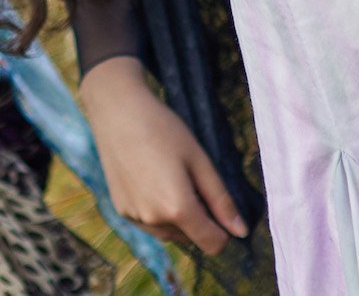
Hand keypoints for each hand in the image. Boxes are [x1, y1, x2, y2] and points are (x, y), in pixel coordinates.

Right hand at [78, 55, 248, 255]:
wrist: (118, 114)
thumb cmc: (164, 130)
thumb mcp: (200, 160)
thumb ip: (221, 199)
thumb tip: (241, 231)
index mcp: (178, 208)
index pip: (212, 244)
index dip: (223, 230)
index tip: (220, 205)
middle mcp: (154, 221)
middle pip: (191, 237)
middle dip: (198, 217)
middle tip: (190, 178)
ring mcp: (135, 218)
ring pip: (169, 232)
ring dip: (177, 216)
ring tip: (170, 176)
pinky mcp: (121, 211)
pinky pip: (149, 223)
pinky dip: (157, 211)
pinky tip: (152, 179)